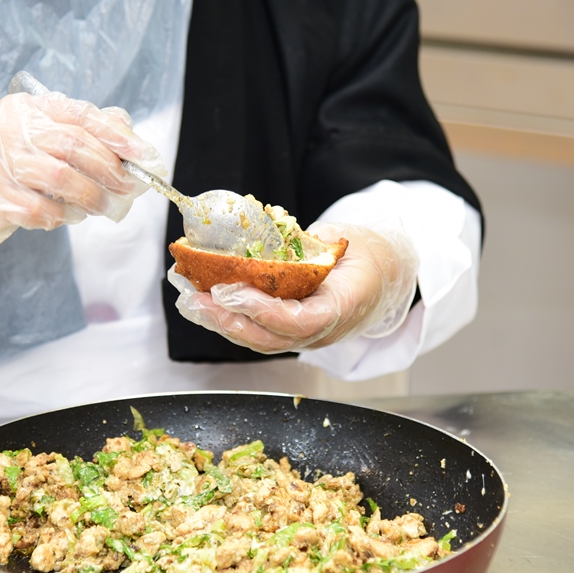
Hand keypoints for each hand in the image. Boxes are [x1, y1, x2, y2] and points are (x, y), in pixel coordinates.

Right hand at [0, 89, 165, 266]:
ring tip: (105, 208)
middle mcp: (9, 130)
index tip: (144, 154)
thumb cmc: (1, 164)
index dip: (117, 135)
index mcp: (26, 109)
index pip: (80, 115)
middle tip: (130, 188)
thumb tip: (127, 131)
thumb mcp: (34, 137)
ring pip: (60, 178)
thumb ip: (77, 131)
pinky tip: (68, 216)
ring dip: (92, 197)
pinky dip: (62, 216)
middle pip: (74, 146)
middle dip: (110, 170)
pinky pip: (40, 209)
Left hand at [168, 222, 418, 352]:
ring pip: (258, 340)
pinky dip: (228, 319)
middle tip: (195, 299)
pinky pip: (257, 331)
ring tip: (189, 301)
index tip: (231, 292)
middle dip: (228, 320)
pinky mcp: (289, 331)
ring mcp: (305, 336)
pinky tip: (202, 303)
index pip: (301, 321)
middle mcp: (323, 331)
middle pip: (270, 339)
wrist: (384, 276)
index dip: (263, 312)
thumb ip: (319, 242)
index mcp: (343, 307)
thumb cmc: (367, 254)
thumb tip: (285, 233)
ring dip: (220, 322)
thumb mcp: (350, 240)